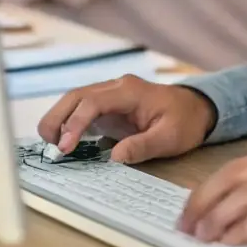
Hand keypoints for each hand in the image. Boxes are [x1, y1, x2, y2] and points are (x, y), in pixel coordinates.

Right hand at [36, 75, 216, 163]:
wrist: (197, 109)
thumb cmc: (185, 122)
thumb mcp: (170, 138)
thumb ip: (143, 146)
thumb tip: (114, 158)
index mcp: (130, 91)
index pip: (93, 102)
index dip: (75, 123)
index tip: (65, 147)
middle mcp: (116, 87)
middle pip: (76, 95)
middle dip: (58, 118)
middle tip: (49, 145)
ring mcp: (111, 94)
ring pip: (75, 100)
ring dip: (60, 119)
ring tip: (52, 145)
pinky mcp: (109, 105)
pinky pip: (83, 109)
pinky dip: (69, 122)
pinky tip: (64, 141)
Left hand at [178, 145, 246, 246]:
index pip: (238, 165)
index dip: (210, 186)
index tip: (192, 206)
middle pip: (234, 177)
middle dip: (203, 200)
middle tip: (185, 223)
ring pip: (245, 196)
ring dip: (217, 217)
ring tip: (200, 236)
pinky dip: (242, 229)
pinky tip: (229, 242)